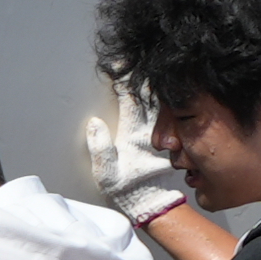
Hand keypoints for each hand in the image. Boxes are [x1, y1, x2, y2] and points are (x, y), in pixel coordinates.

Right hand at [72, 73, 189, 219]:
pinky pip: (165, 112)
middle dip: (142, 74)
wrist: (151, 204)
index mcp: (133, 136)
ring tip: (147, 66)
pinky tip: (158, 88)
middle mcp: (149, 131)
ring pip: (159, 101)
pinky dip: (161, 98)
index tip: (117, 64)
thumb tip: (95, 123)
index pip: (129, 101)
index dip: (123, 81)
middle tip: (136, 56)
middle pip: (148, 95)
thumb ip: (101, 148)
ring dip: (153, 83)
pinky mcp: (165, 137)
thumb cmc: (126, 190)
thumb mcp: (106, 174)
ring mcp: (159, 133)